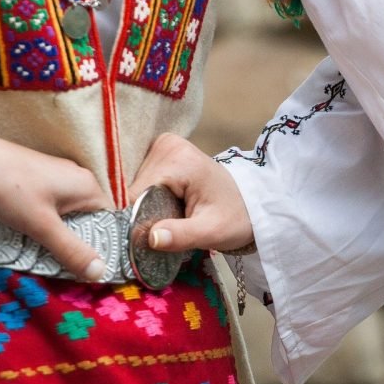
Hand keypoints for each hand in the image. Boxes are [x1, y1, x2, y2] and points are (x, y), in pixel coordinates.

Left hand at [0, 113, 112, 280]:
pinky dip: (44, 228)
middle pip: (88, 221)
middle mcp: (75, 180)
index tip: (99, 271)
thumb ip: (72, 251)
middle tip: (74, 273)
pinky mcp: (32, 184)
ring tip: (52, 262)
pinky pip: (48, 212)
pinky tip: (33, 243)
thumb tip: (101, 274)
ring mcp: (53, 181)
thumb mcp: (42, 226)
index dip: (106, 246)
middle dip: (80, 245)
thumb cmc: (9, 189)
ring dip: (59, 238)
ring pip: (66, 218)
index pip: (110, 221)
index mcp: (87, 186)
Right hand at [128, 133, 252, 252]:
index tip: (146, 238)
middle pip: (133, 187)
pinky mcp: (161, 151)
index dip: (137, 218)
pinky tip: (161, 206)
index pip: (137, 194)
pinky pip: (140, 179)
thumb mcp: (212, 232)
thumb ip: (182, 235)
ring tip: (167, 217)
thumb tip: (152, 238)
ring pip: (134, 184)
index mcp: (178, 160)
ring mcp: (163, 145)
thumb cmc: (234, 217)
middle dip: (141, 212)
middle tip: (163, 229)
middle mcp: (167, 145)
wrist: (250, 204)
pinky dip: (146, 196)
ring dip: (143, 205)